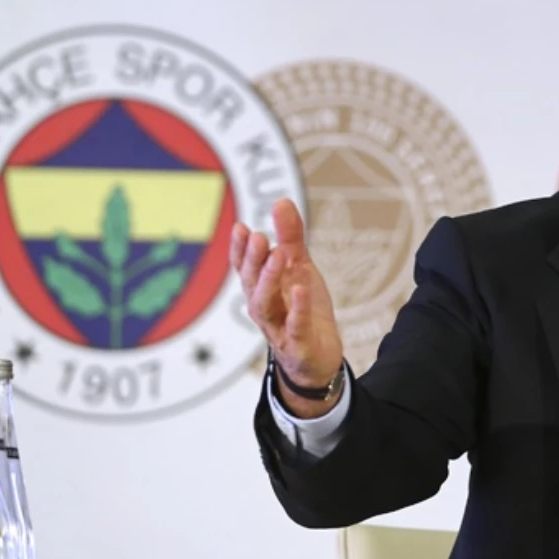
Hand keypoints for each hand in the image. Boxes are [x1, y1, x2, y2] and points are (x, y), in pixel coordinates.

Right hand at [230, 199, 343, 405]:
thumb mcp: (300, 269)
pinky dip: (297, 308)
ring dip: (270, 279)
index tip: (239, 227)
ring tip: (279, 254)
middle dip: (253, 260)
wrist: (319, 358)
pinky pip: (295, 325)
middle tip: (259, 237)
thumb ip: (291, 237)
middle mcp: (262, 307)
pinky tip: (300, 288)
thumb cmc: (302, 309)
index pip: (243, 267)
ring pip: (265, 304)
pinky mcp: (297, 344)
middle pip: (251, 283)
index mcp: (260, 288)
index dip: (239, 249)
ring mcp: (278, 327)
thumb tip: (281, 200)